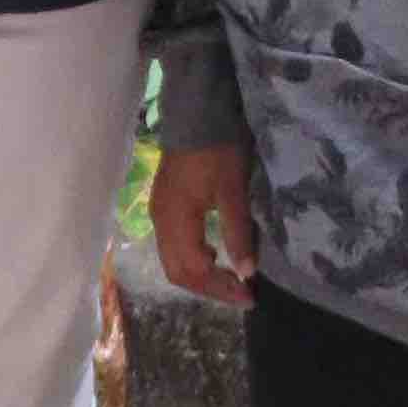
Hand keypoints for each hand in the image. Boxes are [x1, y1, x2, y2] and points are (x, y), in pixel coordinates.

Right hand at [147, 146, 256, 306]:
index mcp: (175, 219)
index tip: (249, 296)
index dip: (220, 288)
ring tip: (230, 278)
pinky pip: (173, 245)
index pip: (193, 270)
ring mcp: (159, 212)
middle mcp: (160, 221)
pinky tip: (214, 253)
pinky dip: (193, 258)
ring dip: (200, 275)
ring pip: (173, 260)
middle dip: (209, 288)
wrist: (196, 110)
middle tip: (241, 295)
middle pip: (178, 271)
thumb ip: (238, 232)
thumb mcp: (233, 190)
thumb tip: (247, 273)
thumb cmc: (217, 148)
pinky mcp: (163, 204)